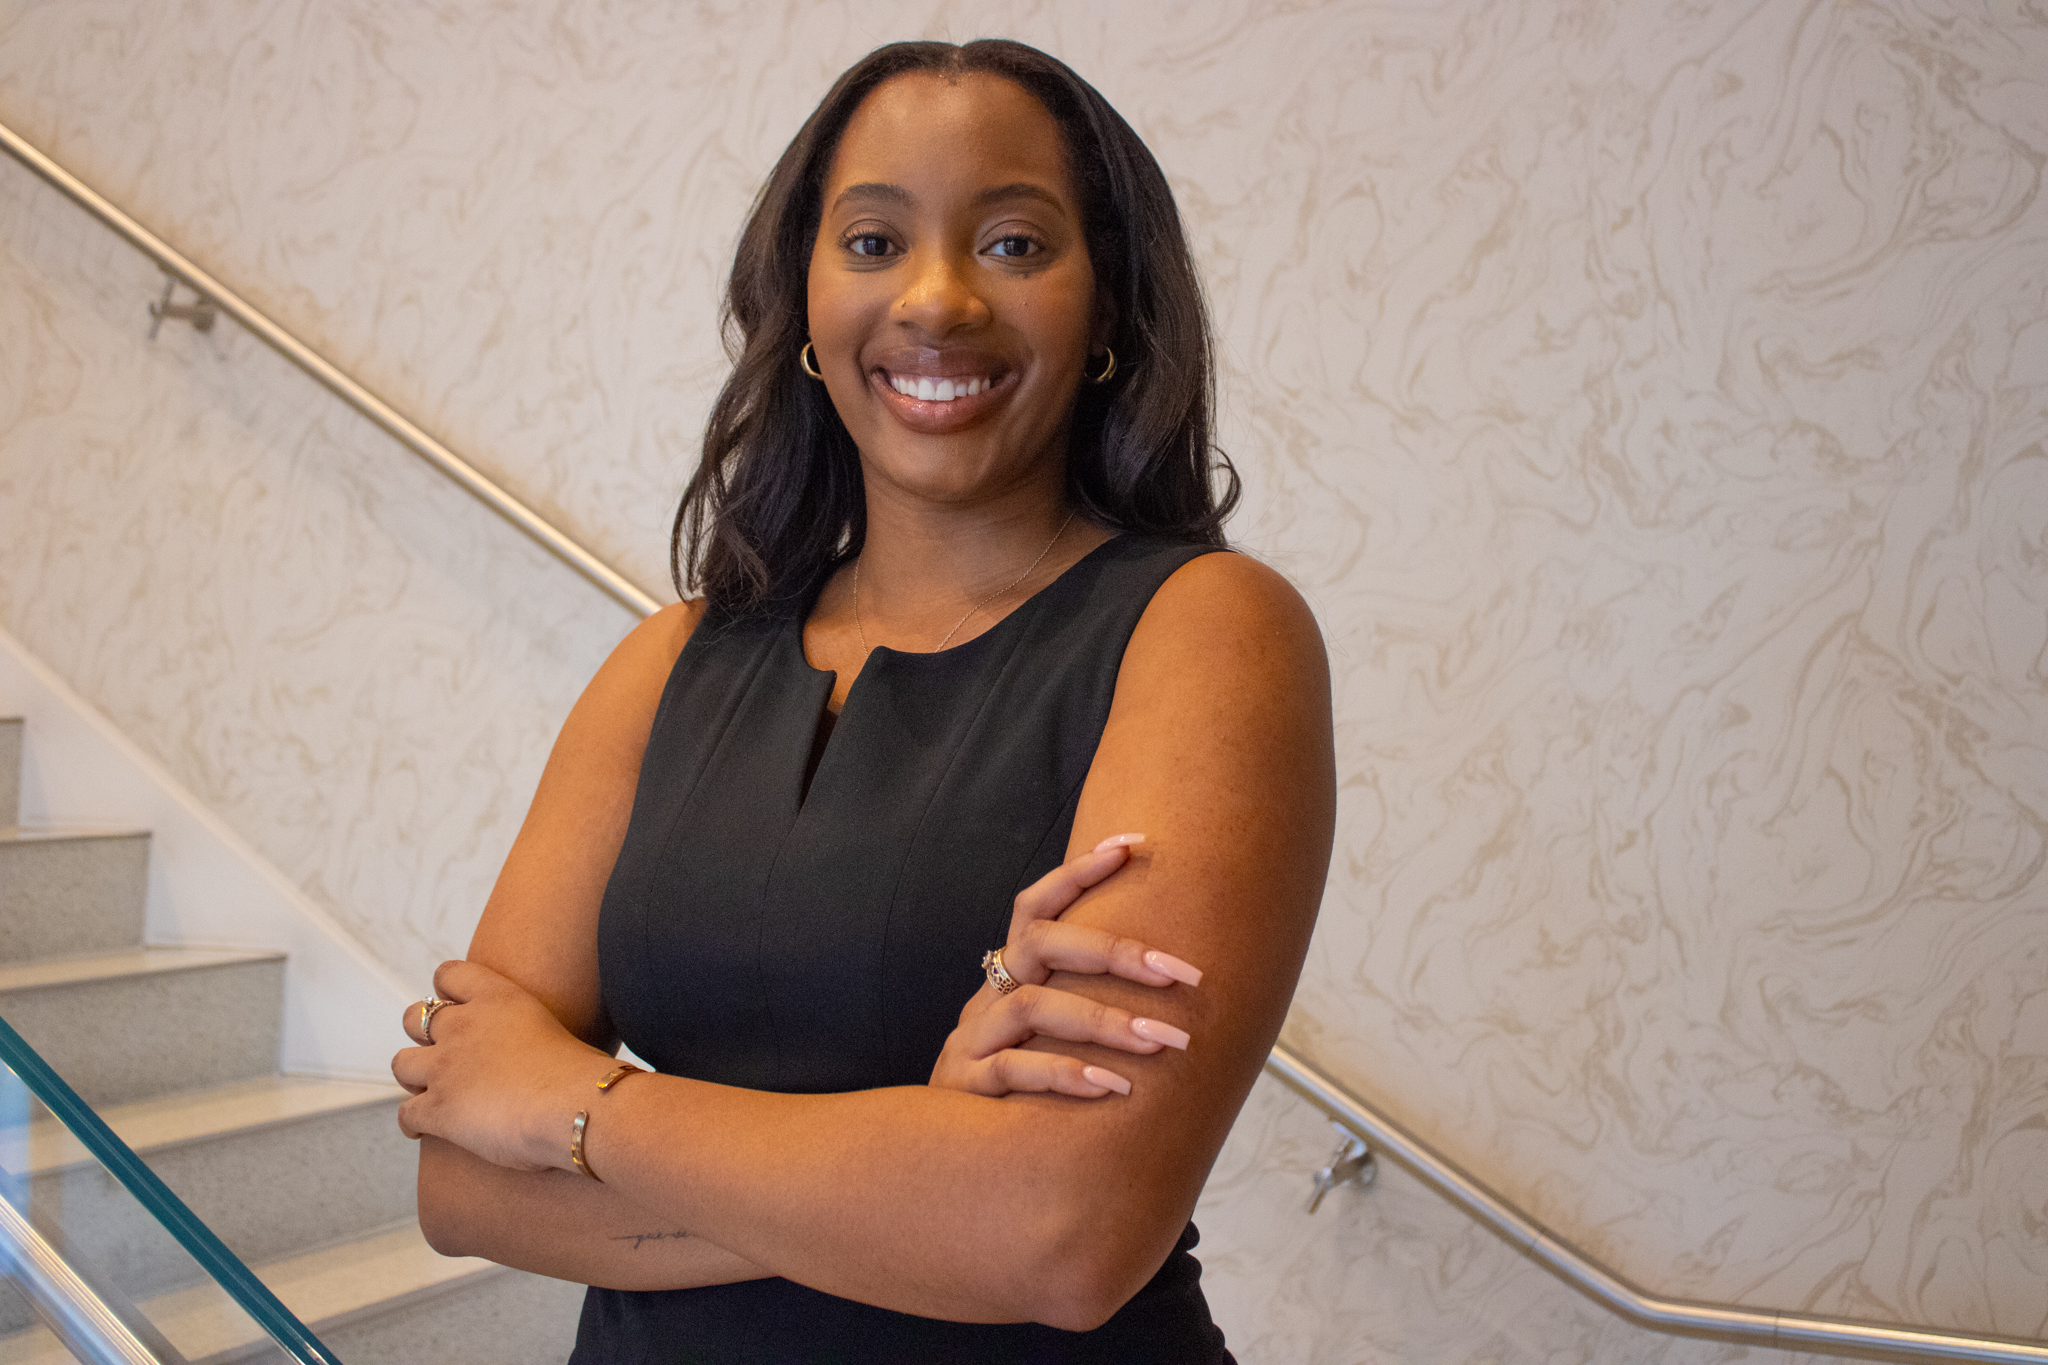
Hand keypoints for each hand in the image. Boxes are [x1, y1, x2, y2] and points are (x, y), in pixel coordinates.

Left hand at [393, 960, 615, 1171]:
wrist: (577, 1106)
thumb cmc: (580, 1074)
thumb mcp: (552, 1029)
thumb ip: (525, 1030)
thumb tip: (528, 1053)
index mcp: (496, 998)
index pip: (449, 974)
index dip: (445, 991)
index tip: (453, 1007)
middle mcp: (463, 1026)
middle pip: (414, 1018)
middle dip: (421, 1035)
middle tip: (443, 1054)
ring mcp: (446, 1067)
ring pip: (402, 1064)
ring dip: (413, 1077)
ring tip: (430, 1090)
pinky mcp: (438, 1108)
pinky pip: (406, 1114)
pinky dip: (412, 1124)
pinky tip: (424, 1130)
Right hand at [929, 834, 1201, 1099]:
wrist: (933, 1153)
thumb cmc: (1011, 1090)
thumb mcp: (1040, 1037)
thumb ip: (1083, 1008)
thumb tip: (1170, 978)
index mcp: (1007, 977)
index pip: (1036, 906)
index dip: (1078, 872)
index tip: (1132, 844)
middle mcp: (987, 998)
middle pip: (1040, 944)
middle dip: (1115, 951)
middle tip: (1180, 972)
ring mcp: (972, 1041)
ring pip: (1032, 1007)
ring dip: (1103, 1020)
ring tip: (1163, 1041)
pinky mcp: (964, 1089)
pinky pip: (1013, 1072)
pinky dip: (1064, 1074)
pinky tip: (1112, 1087)